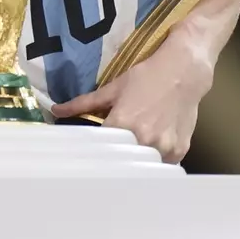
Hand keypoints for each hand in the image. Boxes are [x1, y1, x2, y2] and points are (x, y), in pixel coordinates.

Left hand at [50, 34, 213, 162]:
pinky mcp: (180, 151)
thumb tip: (56, 110)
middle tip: (111, 157)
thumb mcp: (113, 88)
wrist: (184, 71)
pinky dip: (156, 160)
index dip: (95, 154)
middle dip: (116, 161)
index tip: (90, 158)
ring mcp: (164, 148)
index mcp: (123, 125)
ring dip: (137, 162)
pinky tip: (153, 148)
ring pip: (144, 167)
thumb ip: (84, 103)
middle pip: (122, 163)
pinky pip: (163, 165)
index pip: (101, 152)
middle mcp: (144, 140)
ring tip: (133, 152)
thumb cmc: (146, 77)